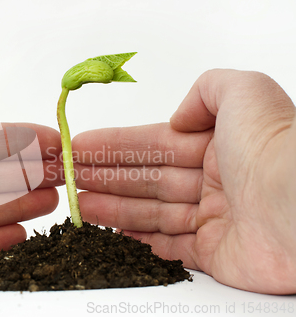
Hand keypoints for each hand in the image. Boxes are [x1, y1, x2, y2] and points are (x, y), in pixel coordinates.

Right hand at [72, 69, 295, 293]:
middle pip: (146, 179)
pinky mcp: (215, 255)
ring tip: (79, 205)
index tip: (81, 147)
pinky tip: (112, 232)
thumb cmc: (277, 151)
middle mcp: (214, 181)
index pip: (152, 144)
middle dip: (105, 177)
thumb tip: (178, 116)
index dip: (114, 145)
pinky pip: (168, 248)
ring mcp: (213, 219)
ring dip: (112, 208)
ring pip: (151, 213)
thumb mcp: (244, 92)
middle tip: (69, 178)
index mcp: (218, 145)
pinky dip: (138, 241)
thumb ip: (207, 89)